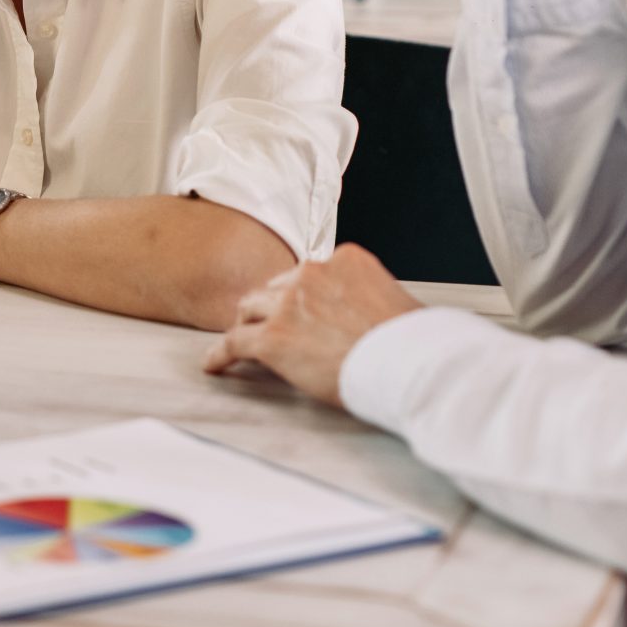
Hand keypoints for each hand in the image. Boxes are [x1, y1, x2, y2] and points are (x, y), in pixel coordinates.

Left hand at [202, 245, 422, 408]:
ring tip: (241, 342)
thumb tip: (373, 314)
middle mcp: (311, 274)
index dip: (298, 295)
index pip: (307, 274)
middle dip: (270, 308)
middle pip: (275, 289)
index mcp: (344, 260)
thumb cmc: (412, 342)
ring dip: (245, 326)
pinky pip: (233, 343)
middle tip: (268, 327)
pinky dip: (221, 355)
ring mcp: (288, 304)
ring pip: (249, 311)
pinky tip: (214, 366)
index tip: (298, 309)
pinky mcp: (272, 338)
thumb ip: (370, 297)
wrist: (408, 364)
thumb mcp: (396, 300)